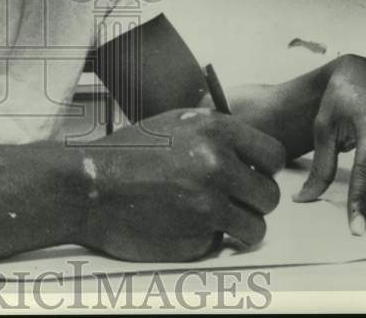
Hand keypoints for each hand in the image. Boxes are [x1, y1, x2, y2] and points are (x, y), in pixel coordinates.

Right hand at [80, 108, 285, 261]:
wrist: (91, 187)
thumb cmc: (127, 154)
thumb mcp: (174, 124)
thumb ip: (215, 135)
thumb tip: (248, 153)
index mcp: (214, 130)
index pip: (273, 155)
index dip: (264, 168)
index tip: (251, 175)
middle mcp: (217, 165)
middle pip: (270, 194)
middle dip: (253, 201)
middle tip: (230, 200)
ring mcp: (209, 203)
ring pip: (256, 226)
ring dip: (240, 226)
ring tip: (213, 218)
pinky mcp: (198, 236)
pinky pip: (223, 242)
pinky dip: (210, 238)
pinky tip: (185, 224)